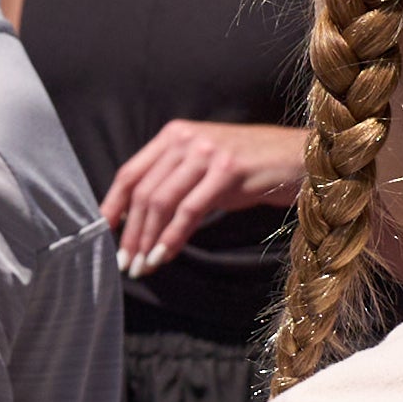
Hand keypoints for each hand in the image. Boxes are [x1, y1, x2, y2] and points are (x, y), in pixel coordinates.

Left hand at [103, 121, 308, 274]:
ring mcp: (207, 153)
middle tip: (124, 262)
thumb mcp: (206, 171)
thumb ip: (176, 186)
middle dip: (129, 232)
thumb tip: (142, 224)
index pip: (131, 172)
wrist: (299, 159)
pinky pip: (189, 211)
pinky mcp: (227, 171)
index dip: (113, 205)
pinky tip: (163, 256)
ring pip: (161, 202)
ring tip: (140, 266)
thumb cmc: (253, 168)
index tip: (102, 233)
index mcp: (175, 135)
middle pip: (143, 191)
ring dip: (146, 239)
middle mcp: (187, 139)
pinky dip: (171, 238)